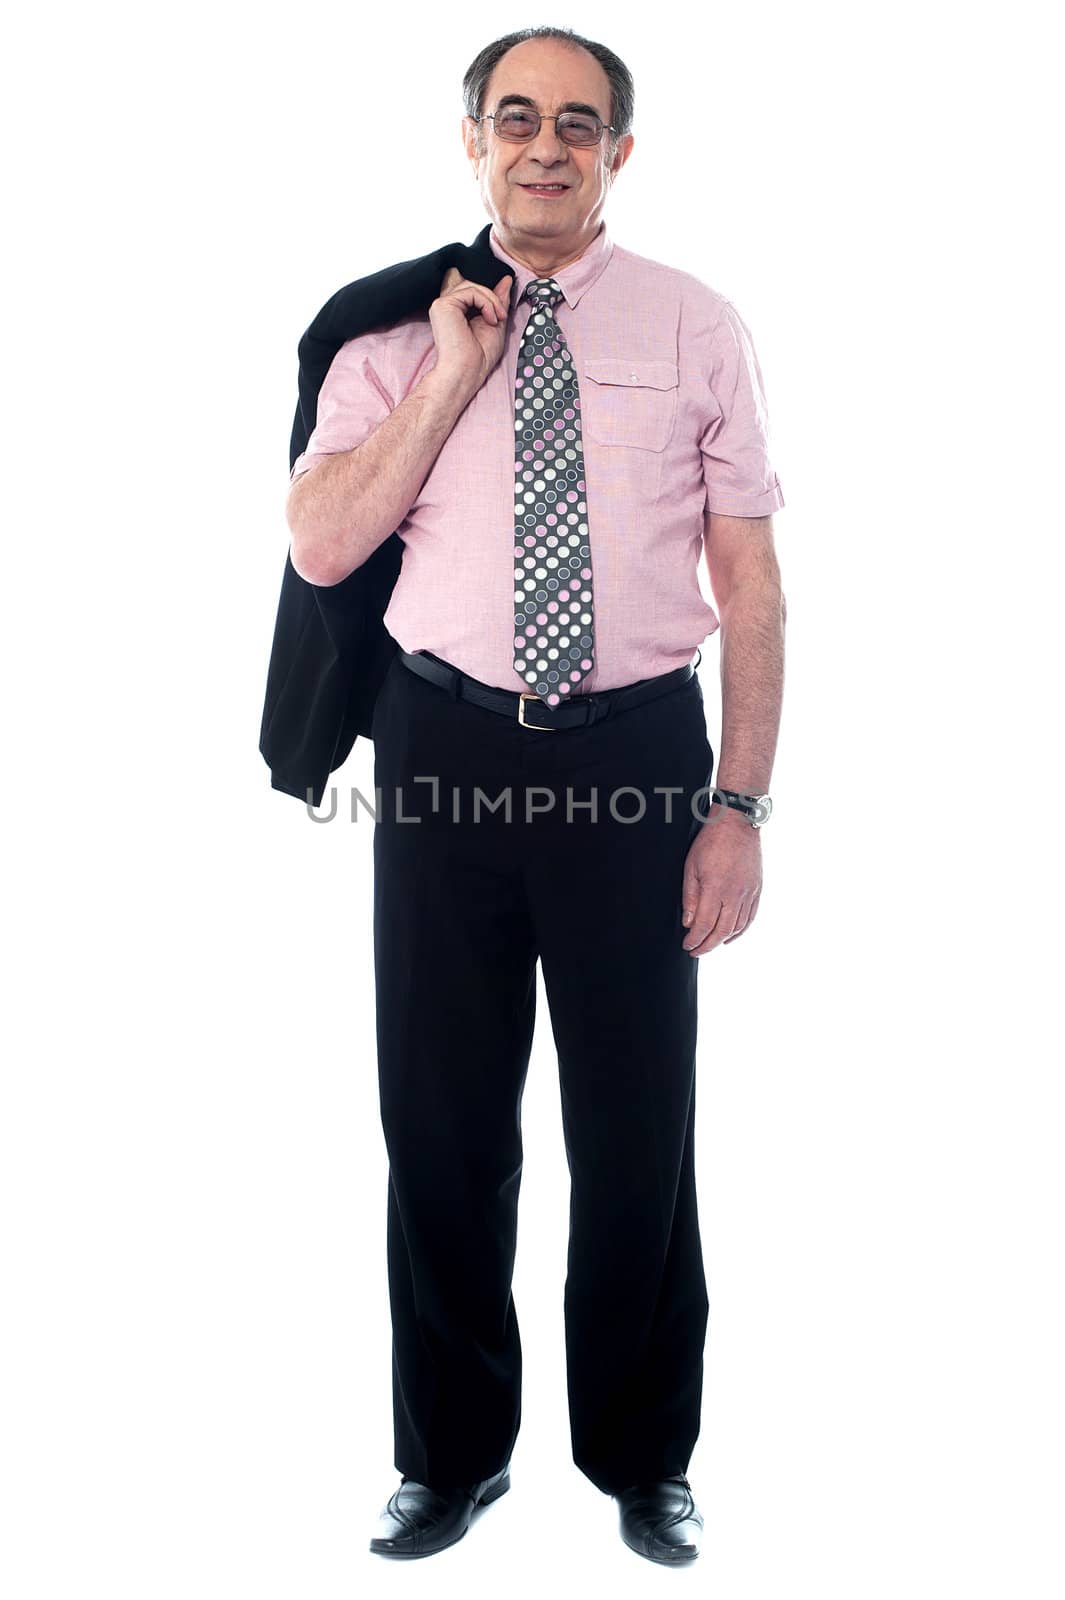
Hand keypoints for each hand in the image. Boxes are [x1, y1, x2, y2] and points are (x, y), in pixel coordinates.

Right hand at [427, 267, 513, 399]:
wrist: (467, 372)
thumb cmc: (479, 357)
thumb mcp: (496, 324)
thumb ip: (499, 301)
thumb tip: (506, 279)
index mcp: (457, 312)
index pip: (474, 292)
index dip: (491, 296)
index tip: (504, 310)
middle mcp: (447, 308)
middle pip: (473, 286)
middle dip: (493, 298)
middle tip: (503, 316)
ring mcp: (442, 305)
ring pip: (472, 286)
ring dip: (492, 301)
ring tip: (498, 319)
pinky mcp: (443, 305)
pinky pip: (471, 291)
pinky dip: (486, 302)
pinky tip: (490, 319)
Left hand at [680, 807, 762, 954]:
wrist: (737, 824)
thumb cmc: (710, 842)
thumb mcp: (691, 868)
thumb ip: (690, 897)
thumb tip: (689, 923)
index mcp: (715, 889)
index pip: (704, 924)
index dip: (695, 940)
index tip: (687, 945)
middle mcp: (735, 894)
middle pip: (722, 931)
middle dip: (707, 945)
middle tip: (695, 951)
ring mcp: (749, 893)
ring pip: (738, 927)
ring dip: (722, 940)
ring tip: (710, 944)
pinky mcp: (757, 889)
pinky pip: (750, 917)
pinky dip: (740, 931)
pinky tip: (730, 935)